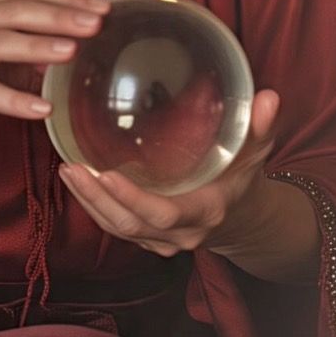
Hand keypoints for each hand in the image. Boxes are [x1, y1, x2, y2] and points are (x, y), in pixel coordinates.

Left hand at [57, 89, 280, 258]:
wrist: (243, 219)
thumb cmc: (243, 178)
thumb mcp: (255, 152)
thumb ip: (259, 126)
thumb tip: (269, 97)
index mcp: (204, 212)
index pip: (163, 213)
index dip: (133, 199)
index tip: (107, 174)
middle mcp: (179, 233)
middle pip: (129, 224)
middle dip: (97, 198)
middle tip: (71, 168)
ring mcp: (161, 240)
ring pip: (117, 228)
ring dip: (88, 202)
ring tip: (66, 170)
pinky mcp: (147, 237)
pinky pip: (115, 226)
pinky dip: (93, 205)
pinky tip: (76, 179)